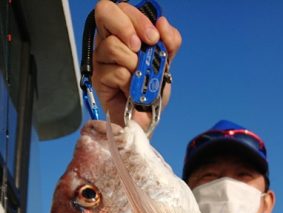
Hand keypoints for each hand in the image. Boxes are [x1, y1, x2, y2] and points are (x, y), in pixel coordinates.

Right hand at [93, 0, 181, 127]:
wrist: (147, 118)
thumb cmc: (151, 90)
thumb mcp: (166, 62)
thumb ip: (169, 41)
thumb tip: (162, 23)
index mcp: (122, 31)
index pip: (121, 7)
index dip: (138, 18)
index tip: (154, 37)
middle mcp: (108, 39)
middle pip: (105, 10)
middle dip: (127, 27)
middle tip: (140, 48)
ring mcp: (101, 58)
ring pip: (113, 45)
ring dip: (132, 63)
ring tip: (136, 78)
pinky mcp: (98, 78)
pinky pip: (116, 71)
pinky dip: (129, 82)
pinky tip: (129, 90)